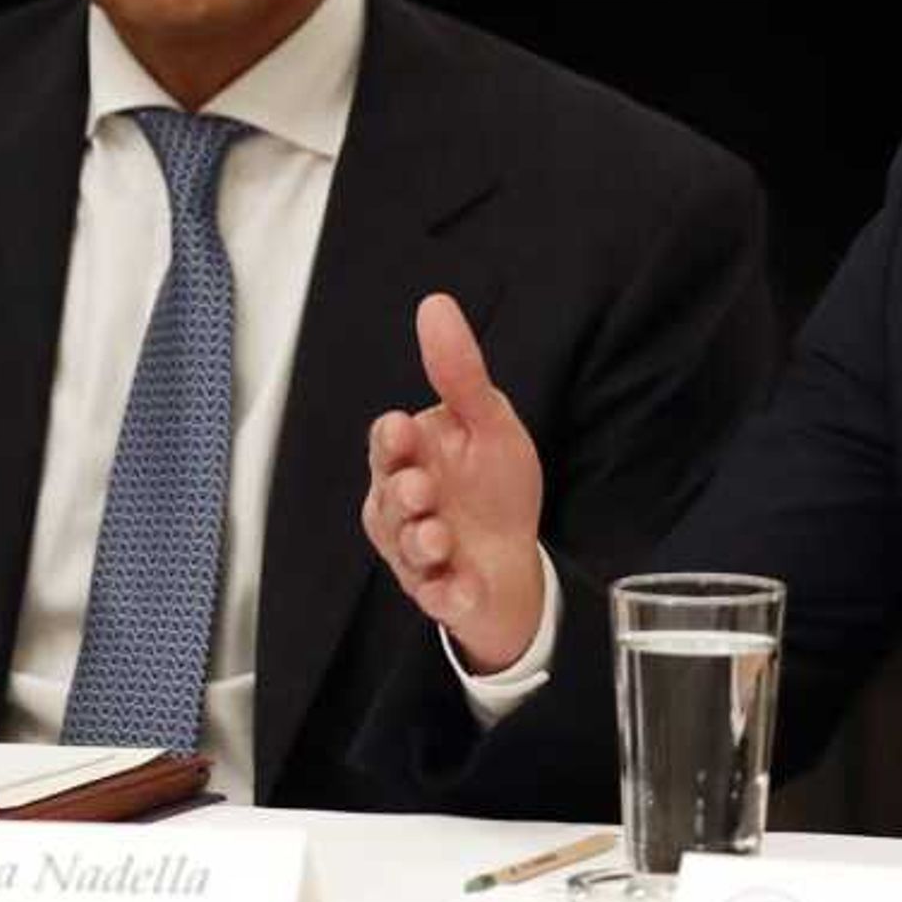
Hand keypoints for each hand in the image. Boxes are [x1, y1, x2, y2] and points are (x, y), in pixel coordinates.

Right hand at [362, 292, 548, 674]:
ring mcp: (417, 556)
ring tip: (440, 539)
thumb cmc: (492, 484)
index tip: (401, 431)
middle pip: (388, 500)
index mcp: (410, 459)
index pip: (387, 445)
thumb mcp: (488, 421)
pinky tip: (462, 589)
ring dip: (421, 545)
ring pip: (405, 551)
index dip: (391, 441)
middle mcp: (402, 507)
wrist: (514, 558)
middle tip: (421, 489)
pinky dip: (448, 596)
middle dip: (402, 496)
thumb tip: (435, 303)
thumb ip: (459, 372)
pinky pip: (437, 598)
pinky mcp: (441, 595)